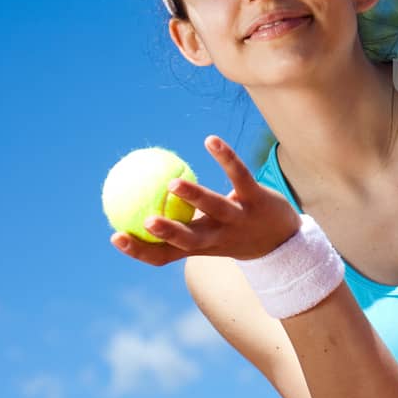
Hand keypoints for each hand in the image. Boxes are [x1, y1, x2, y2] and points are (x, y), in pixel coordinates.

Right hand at [110, 135, 301, 267]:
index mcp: (198, 247)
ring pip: (216, 208)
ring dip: (194, 196)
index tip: (115, 235)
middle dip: (169, 233)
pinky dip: (225, 158)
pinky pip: (239, 175)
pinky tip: (210, 140)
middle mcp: (218, 237)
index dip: (139, 250)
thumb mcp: (203, 233)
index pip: (164, 257)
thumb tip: (133, 204)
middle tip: (146, 221)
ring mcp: (239, 219)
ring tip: (172, 183)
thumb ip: (174, 222)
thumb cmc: (230, 234)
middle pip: (190, 240)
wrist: (282, 239)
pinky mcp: (258, 199)